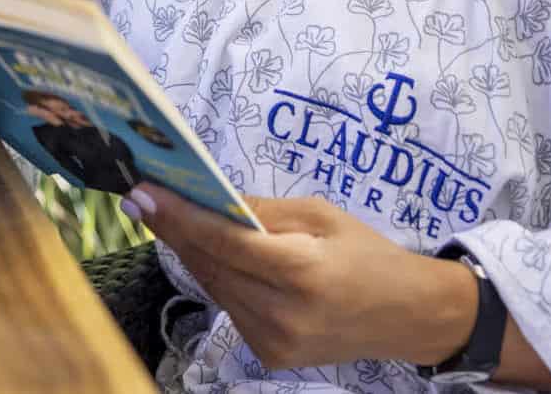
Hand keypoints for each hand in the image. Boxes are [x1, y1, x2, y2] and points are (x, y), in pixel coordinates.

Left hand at [122, 182, 473, 372]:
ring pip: (215, 288)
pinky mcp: (271, 356)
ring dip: (191, 252)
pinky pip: (230, 308)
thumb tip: (211, 197)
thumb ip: (264, 212)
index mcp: (302, 273)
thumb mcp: (321, 216)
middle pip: (211, 265)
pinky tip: (209, 252)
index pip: (225, 242)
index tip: (142, 192)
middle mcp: (283, 315)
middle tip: (144, 195)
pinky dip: (217, 278)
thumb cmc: (368, 254)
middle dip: (175, 229)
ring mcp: (274, 343)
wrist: (408, 315)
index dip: (179, 216)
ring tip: (167, 216)